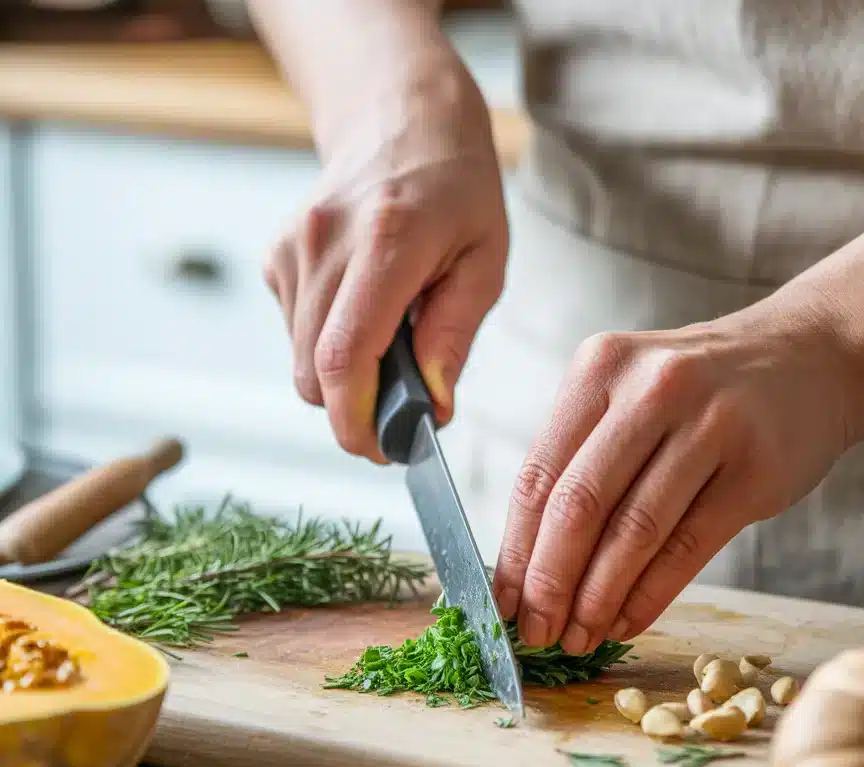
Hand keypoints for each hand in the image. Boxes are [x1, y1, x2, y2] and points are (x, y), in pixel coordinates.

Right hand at [263, 47, 507, 461]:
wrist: (402, 118)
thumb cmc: (457, 192)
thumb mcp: (484, 263)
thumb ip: (453, 339)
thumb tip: (432, 408)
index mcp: (386, 243)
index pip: (345, 357)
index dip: (355, 421)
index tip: (382, 450)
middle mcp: (325, 243)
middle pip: (312, 372)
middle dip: (352, 412)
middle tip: (399, 416)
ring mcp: (293, 247)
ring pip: (300, 360)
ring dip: (342, 378)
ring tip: (391, 347)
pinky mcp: (277, 255)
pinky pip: (295, 333)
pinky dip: (327, 345)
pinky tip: (363, 313)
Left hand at [492, 297, 852, 651]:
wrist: (809, 358)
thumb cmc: (698, 391)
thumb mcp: (629, 394)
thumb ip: (579, 459)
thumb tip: (527, 563)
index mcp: (600, 369)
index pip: (537, 476)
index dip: (514, 550)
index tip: (501, 603)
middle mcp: (650, 389)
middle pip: (578, 506)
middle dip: (549, 583)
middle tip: (536, 632)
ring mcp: (708, 426)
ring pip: (633, 533)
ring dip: (597, 599)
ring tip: (579, 638)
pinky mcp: (754, 470)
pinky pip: (686, 548)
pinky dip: (649, 596)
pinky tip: (626, 622)